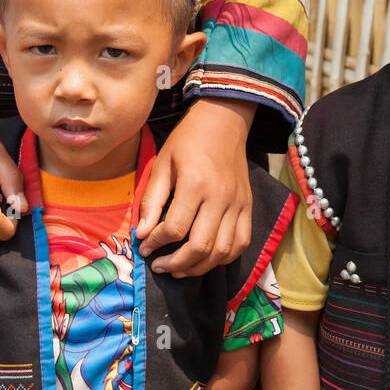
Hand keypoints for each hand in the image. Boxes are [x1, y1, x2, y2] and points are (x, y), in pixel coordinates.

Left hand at [136, 97, 254, 275]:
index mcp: (195, 184)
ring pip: (222, 251)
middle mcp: (220, 198)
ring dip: (199, 267)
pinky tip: (207, 259)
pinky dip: (224, 257)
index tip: (144, 246)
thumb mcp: (163, 163)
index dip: (156, 243)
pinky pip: (241, 243)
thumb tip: (142, 233)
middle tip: (159, 266)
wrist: (223, 121)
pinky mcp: (248, 206)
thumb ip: (152, 199)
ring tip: (179, 268)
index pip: (175, 228)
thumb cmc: (188, 140)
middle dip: (175, 263)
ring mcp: (238, 204)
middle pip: (200, 247)